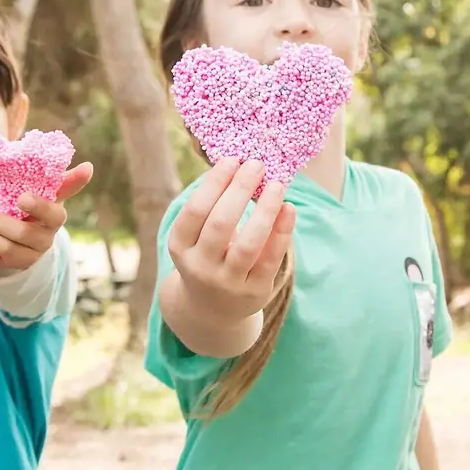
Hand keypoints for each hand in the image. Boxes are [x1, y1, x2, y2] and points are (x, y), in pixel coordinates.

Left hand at [0, 162, 93, 273]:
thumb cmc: (3, 205)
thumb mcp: (5, 187)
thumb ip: (7, 170)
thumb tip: (0, 146)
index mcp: (51, 199)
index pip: (69, 187)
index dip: (78, 179)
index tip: (87, 167)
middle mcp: (52, 223)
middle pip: (54, 215)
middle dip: (38, 206)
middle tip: (19, 198)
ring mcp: (40, 244)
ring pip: (23, 234)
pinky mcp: (24, 261)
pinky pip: (7, 250)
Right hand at [166, 157, 294, 326]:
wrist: (211, 309)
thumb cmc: (207, 257)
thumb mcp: (197, 238)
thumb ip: (213, 209)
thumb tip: (241, 165)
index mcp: (180, 247)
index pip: (195, 211)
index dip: (214, 183)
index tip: (232, 159)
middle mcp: (199, 266)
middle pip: (220, 223)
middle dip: (239, 189)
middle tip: (257, 164)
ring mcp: (227, 282)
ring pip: (248, 243)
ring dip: (265, 210)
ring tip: (277, 184)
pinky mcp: (254, 291)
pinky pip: (271, 258)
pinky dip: (282, 231)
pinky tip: (289, 208)